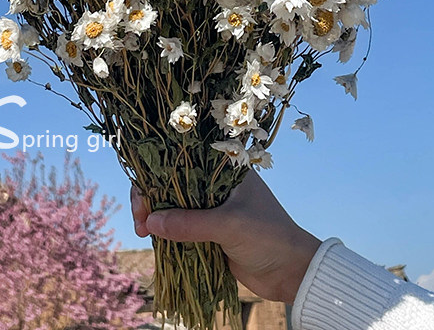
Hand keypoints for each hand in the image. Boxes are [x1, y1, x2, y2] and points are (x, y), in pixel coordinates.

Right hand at [130, 170, 320, 303]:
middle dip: (151, 198)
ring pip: (173, 205)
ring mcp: (211, 208)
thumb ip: (191, 223)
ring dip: (155, 216)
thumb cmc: (268, 237)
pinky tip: (153, 239)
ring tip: (143, 232)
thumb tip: (151, 222)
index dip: (156, 174)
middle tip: (141, 221)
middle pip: (172, 182)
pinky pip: (179, 227)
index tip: (144, 198)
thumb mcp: (230, 226)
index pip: (181, 160)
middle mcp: (214, 184)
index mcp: (224, 169)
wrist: (292, 273)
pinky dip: (164, 232)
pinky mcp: (209, 232)